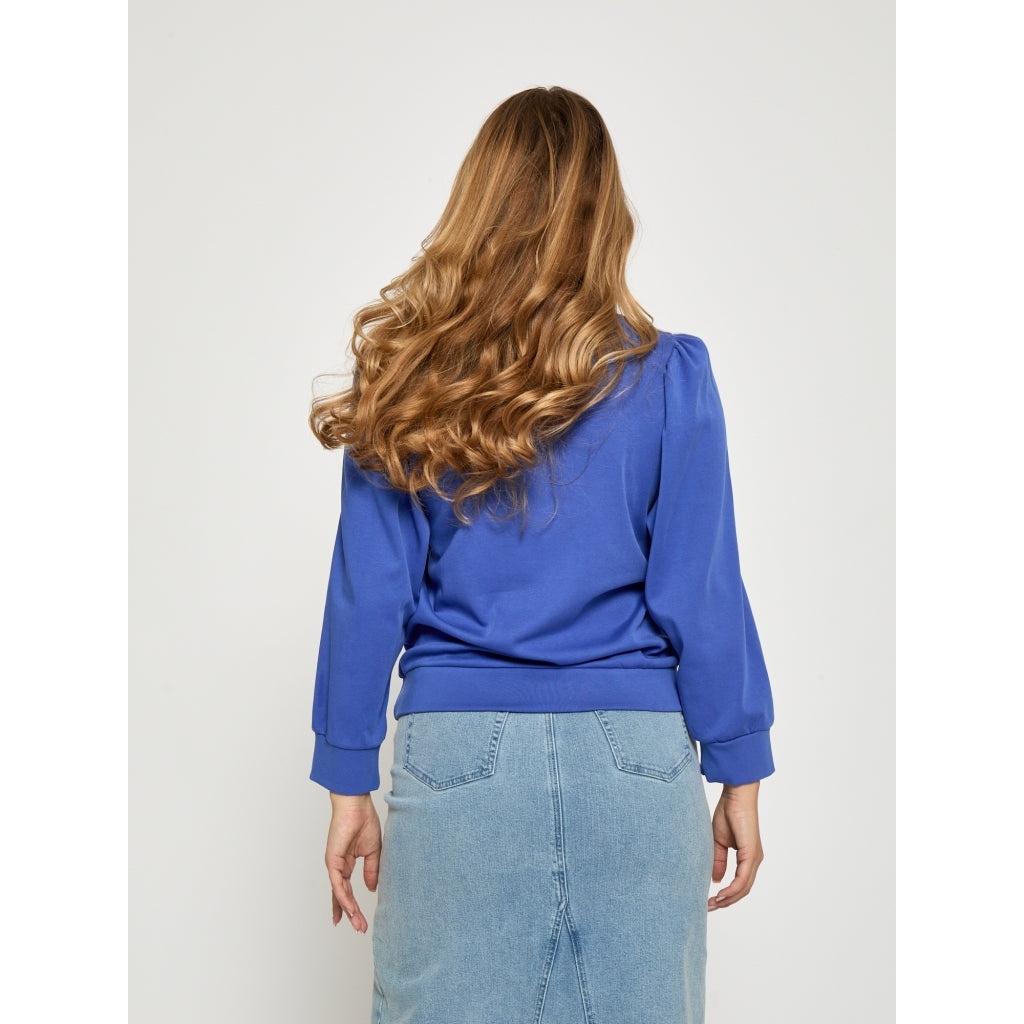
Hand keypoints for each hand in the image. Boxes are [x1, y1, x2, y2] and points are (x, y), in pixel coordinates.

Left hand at [325, 792, 380, 932]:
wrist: (356, 805)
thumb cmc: (364, 820)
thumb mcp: (373, 851)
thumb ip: (372, 871)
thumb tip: (371, 890)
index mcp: (347, 863)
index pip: (346, 890)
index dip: (350, 906)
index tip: (357, 921)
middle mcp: (338, 866)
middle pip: (342, 896)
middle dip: (351, 913)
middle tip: (359, 928)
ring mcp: (334, 864)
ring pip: (340, 893)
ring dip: (349, 910)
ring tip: (358, 924)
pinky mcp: (333, 861)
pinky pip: (338, 884)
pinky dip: (344, 898)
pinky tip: (350, 909)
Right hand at [708, 780, 763, 910]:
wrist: (736, 796)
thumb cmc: (728, 813)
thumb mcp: (718, 842)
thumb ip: (718, 861)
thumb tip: (717, 880)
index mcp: (747, 858)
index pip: (739, 884)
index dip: (727, 895)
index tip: (711, 901)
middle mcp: (753, 860)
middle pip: (743, 890)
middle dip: (727, 901)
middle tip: (710, 907)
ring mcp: (754, 858)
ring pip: (744, 887)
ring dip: (729, 898)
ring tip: (714, 903)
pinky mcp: (751, 854)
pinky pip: (743, 878)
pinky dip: (733, 889)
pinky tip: (722, 895)